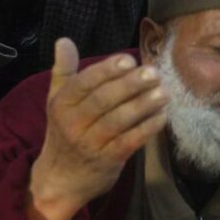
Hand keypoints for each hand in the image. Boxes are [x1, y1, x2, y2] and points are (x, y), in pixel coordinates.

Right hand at [26, 41, 165, 219]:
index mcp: (61, 103)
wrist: (60, 179)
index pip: (84, 82)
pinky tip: (161, 117)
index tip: (129, 60)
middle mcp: (73, 122)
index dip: (107, 70)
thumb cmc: (63, 133)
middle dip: (130, 85)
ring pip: (119, 120)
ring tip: (163, 93)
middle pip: (104, 100)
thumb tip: (64, 40)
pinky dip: (147, 128)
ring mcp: (90, 143)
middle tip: (153, 73)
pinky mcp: (108, 161)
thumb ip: (63, 70)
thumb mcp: (56, 101)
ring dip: (143, 105)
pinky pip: (130, 141)